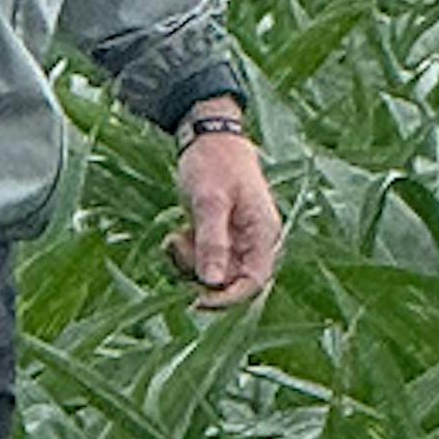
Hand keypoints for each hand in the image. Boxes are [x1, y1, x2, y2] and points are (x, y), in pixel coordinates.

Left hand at [172, 129, 282, 309]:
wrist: (207, 136)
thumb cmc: (214, 163)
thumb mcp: (210, 200)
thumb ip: (212, 241)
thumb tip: (212, 283)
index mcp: (263, 235)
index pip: (254, 282)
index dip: (228, 299)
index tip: (198, 301)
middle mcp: (253, 243)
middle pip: (228, 281)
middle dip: (198, 272)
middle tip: (178, 245)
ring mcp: (235, 241)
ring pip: (211, 274)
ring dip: (187, 261)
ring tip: (175, 235)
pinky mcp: (217, 238)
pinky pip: (200, 261)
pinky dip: (184, 253)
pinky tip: (175, 233)